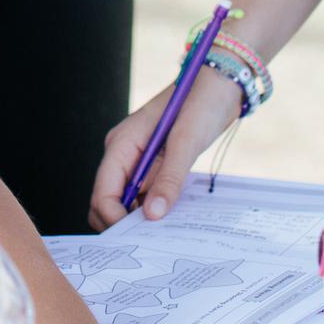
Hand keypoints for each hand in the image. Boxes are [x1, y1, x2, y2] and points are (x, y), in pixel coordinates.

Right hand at [90, 70, 238, 228]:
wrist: (220, 83)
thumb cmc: (201, 101)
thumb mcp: (187, 141)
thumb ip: (169, 179)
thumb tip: (152, 216)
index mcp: (122, 144)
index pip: (103, 192)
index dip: (114, 218)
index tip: (138, 237)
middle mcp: (123, 153)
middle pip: (107, 200)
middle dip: (121, 222)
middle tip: (151, 240)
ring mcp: (137, 160)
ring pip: (125, 201)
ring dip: (139, 218)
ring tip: (164, 232)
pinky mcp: (154, 164)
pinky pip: (145, 193)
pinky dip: (153, 207)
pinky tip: (171, 217)